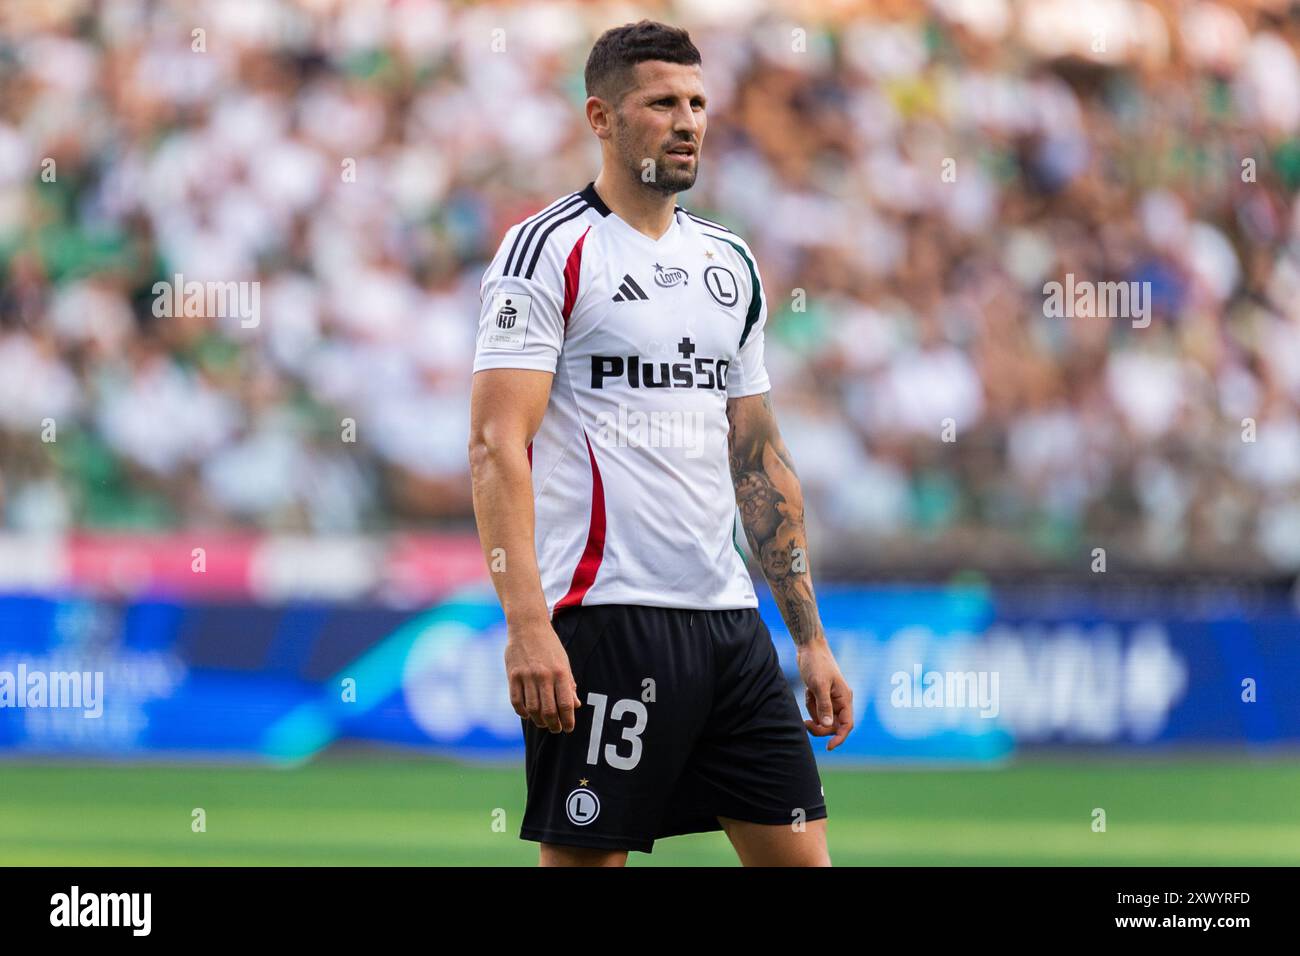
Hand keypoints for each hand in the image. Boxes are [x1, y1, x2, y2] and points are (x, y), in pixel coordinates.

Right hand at [504, 619, 580, 733]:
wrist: (528, 626)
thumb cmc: (549, 646)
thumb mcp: (564, 662)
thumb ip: (569, 684)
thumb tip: (575, 705)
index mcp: (560, 672)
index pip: (565, 704)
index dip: (568, 720)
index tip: (568, 728)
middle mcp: (544, 676)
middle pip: (549, 710)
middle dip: (553, 725)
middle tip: (556, 729)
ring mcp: (527, 676)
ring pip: (532, 709)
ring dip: (538, 721)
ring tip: (543, 723)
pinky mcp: (513, 676)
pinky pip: (516, 701)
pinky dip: (522, 712)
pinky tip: (527, 714)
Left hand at [797, 639, 853, 749]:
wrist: (809, 647)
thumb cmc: (816, 663)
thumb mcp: (819, 685)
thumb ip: (824, 706)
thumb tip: (827, 725)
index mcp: (844, 698)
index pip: (847, 725)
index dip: (839, 737)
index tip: (829, 747)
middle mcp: (840, 700)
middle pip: (833, 725)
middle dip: (820, 726)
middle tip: (805, 723)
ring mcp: (831, 698)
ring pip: (823, 717)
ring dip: (813, 713)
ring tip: (808, 696)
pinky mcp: (822, 695)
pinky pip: (816, 709)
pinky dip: (810, 705)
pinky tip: (807, 692)